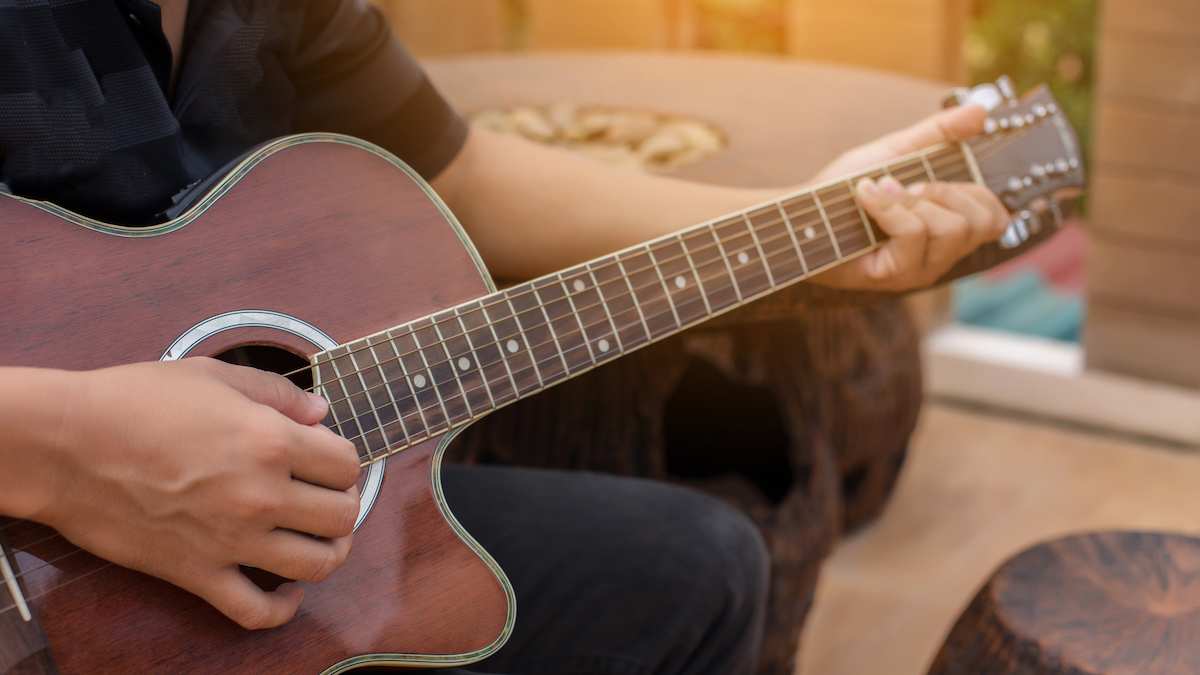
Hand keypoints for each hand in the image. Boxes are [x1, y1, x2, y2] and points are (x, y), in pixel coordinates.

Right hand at [23, 358, 360, 628]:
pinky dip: (283, 608)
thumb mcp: (214, 375)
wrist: (66, 445)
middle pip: (343, 516)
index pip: (347, 463)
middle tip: (326, 495)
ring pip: (318, 565)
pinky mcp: (198, 573)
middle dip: (343, 504)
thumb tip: (321, 413)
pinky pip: (257, 610)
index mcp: (271, 441)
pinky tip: (289, 590)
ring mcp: (232, 540)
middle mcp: (262, 495)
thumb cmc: (134, 403)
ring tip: (320, 538)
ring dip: (329, 552)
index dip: (342, 459)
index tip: (326, 457)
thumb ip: (277, 393)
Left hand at [808, 105, 1010, 290]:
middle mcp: (940, 255)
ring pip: (953, 229)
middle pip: (982, 223)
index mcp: (949, 229)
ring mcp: (919, 271)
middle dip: (944, 192)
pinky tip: (866, 196)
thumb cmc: (845, 188)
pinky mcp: (894, 276)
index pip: (998, 219)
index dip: (976, 192)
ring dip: (914, 199)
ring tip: (882, 192)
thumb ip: (939, 133)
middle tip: (907, 186)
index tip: (932, 178)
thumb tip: (983, 112)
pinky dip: (889, 206)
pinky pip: (914, 234)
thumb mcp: (896, 151)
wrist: (800, 211)